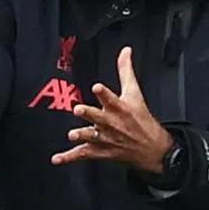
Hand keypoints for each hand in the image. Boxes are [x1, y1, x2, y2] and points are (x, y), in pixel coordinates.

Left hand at [51, 46, 171, 172]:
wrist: (152, 148)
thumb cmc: (141, 118)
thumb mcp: (135, 93)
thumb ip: (125, 71)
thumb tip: (125, 50)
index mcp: (120, 107)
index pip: (111, 98)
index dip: (104, 93)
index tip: (96, 87)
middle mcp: (112, 123)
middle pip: (99, 117)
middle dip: (89, 114)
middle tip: (79, 109)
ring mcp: (105, 138)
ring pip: (91, 137)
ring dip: (82, 135)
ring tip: (72, 135)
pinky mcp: (100, 151)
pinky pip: (83, 154)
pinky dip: (69, 157)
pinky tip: (57, 159)